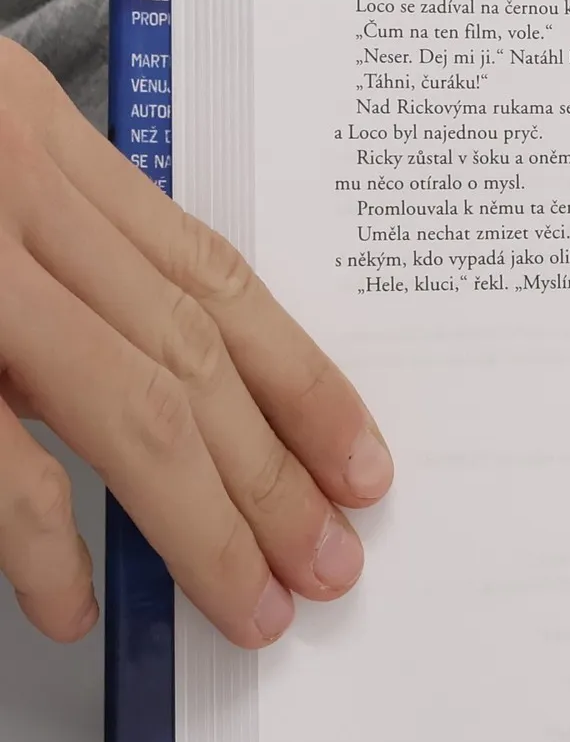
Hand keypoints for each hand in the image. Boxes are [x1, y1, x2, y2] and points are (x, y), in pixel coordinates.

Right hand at [0, 40, 390, 646]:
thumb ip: (46, 217)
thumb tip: (153, 346)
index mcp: (33, 136)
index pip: (215, 279)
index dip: (303, 379)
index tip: (362, 463)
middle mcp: (5, 189)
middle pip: (190, 355)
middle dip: (274, 473)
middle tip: (330, 565)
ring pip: (123, 404)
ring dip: (199, 520)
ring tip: (249, 605)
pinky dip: (36, 535)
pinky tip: (68, 605)